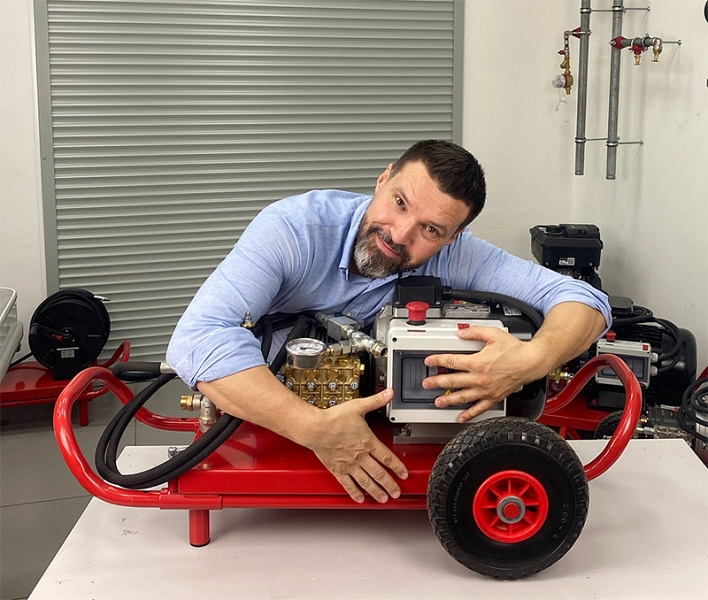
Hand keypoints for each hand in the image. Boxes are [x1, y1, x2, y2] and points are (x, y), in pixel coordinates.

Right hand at [305, 388, 407, 503]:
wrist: (315, 428)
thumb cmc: (334, 418)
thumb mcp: (358, 406)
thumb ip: (375, 401)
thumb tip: (389, 393)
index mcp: (367, 442)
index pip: (387, 457)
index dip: (398, 467)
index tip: (404, 474)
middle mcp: (360, 456)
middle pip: (379, 473)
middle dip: (390, 484)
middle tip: (397, 492)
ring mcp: (349, 465)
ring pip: (366, 481)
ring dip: (376, 491)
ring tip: (383, 498)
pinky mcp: (337, 469)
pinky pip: (348, 484)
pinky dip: (355, 492)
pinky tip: (360, 498)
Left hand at [422, 326, 546, 422]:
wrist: (531, 362)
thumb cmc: (515, 349)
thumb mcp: (493, 334)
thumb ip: (474, 332)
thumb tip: (461, 332)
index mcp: (478, 362)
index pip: (452, 361)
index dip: (438, 360)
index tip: (429, 361)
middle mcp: (480, 378)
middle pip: (453, 381)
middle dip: (437, 382)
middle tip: (426, 384)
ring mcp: (487, 390)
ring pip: (463, 397)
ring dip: (449, 400)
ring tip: (438, 402)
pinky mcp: (494, 397)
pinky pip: (480, 408)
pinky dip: (469, 414)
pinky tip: (461, 417)